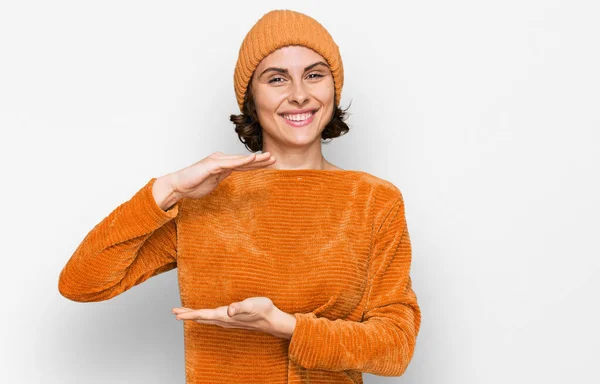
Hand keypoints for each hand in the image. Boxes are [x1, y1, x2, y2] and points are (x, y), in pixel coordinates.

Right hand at [166, 151, 275, 200]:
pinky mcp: (212, 165)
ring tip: (268, 158)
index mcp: (222, 164)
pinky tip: (252, 159)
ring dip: (255, 159)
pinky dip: (242, 161)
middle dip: (260, 160)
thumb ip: (223, 175)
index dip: (256, 163)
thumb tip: (231, 173)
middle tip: (274, 158)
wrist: (178, 185)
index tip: (269, 163)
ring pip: (240, 160)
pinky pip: (230, 163)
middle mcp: (221, 160)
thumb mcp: (214, 181)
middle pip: (244, 160)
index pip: (243, 164)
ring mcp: (217, 161)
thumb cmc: (193, 184)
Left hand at [172, 297, 296, 339]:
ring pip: (206, 319)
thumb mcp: (252, 305)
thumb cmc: (263, 310)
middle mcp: (224, 320)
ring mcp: (227, 321)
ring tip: (184, 313)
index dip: (189, 314)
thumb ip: (240, 307)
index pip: (204, 315)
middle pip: (201, 318)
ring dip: (194, 316)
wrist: (272, 320)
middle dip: (187, 315)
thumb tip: (229, 310)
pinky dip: (204, 316)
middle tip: (174, 312)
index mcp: (226, 316)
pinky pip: (212, 319)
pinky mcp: (231, 320)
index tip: (176, 314)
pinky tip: (204, 315)